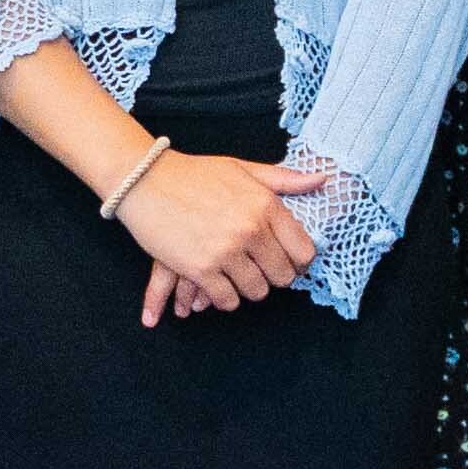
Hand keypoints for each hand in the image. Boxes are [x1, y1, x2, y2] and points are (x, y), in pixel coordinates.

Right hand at [119, 147, 319, 323]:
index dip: (299, 263)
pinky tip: (218, 286)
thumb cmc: (193, 174)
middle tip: (261, 271)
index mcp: (265, 204)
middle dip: (274, 277)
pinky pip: (227, 299)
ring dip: (249, 288)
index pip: (303, 250)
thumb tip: (322, 179)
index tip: (289, 264)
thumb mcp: (242, 169)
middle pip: (282, 276)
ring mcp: (226, 251)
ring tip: (238, 277)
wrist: (145, 180)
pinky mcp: (200, 269)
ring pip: (256, 291)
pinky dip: (224, 298)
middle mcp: (250, 229)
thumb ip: (283, 179)